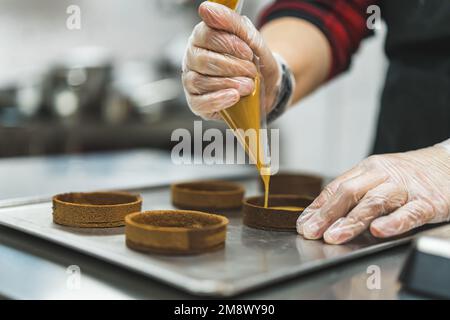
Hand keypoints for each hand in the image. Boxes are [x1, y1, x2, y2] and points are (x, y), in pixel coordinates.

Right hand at [182, 2, 280, 119]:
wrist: (267, 88)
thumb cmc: (255, 62)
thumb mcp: (252, 39)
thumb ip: (232, 22)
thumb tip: (206, 8)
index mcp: (202, 38)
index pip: (205, 34)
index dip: (228, 44)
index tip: (248, 52)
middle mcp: (193, 58)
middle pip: (203, 60)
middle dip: (232, 66)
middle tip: (252, 71)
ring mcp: (191, 81)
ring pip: (200, 81)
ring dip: (229, 83)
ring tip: (249, 85)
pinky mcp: (196, 102)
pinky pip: (200, 102)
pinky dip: (218, 99)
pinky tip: (234, 97)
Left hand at [297, 143, 449, 243]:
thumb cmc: (408, 175)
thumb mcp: (377, 177)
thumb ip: (353, 194)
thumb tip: (321, 214)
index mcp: (368, 169)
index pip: (336, 187)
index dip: (317, 207)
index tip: (303, 224)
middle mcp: (383, 176)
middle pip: (349, 192)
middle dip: (327, 214)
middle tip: (311, 232)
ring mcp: (405, 188)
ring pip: (374, 201)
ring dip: (351, 220)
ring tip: (334, 235)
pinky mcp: (428, 202)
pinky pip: (410, 212)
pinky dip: (394, 222)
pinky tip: (379, 230)